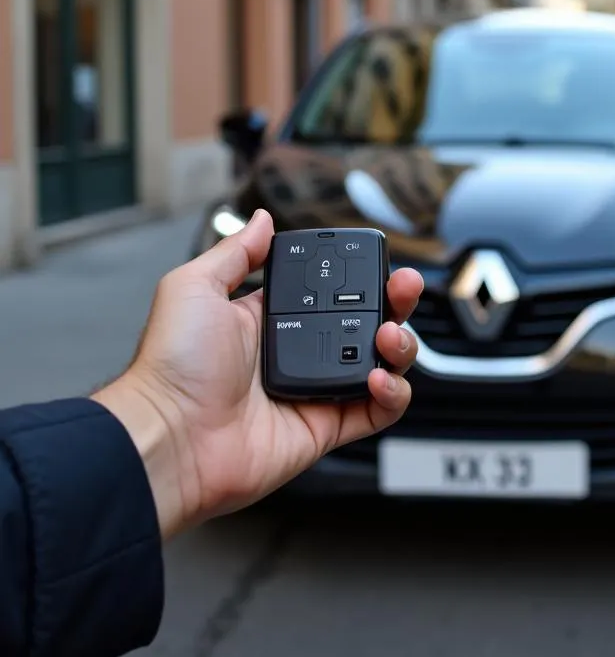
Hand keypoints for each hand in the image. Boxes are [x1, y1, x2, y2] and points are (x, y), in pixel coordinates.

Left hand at [92, 209, 421, 539]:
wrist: (169, 436)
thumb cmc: (171, 366)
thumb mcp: (194, 287)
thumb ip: (235, 252)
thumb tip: (260, 219)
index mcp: (272, 320)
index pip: (332, 291)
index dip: (359, 277)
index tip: (377, 263)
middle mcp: (298, 354)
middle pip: (366, 323)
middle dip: (394, 303)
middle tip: (403, 287)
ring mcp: (315, 392)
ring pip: (381, 364)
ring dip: (399, 345)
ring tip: (389, 336)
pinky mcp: (325, 428)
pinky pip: (376, 412)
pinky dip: (392, 394)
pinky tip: (378, 378)